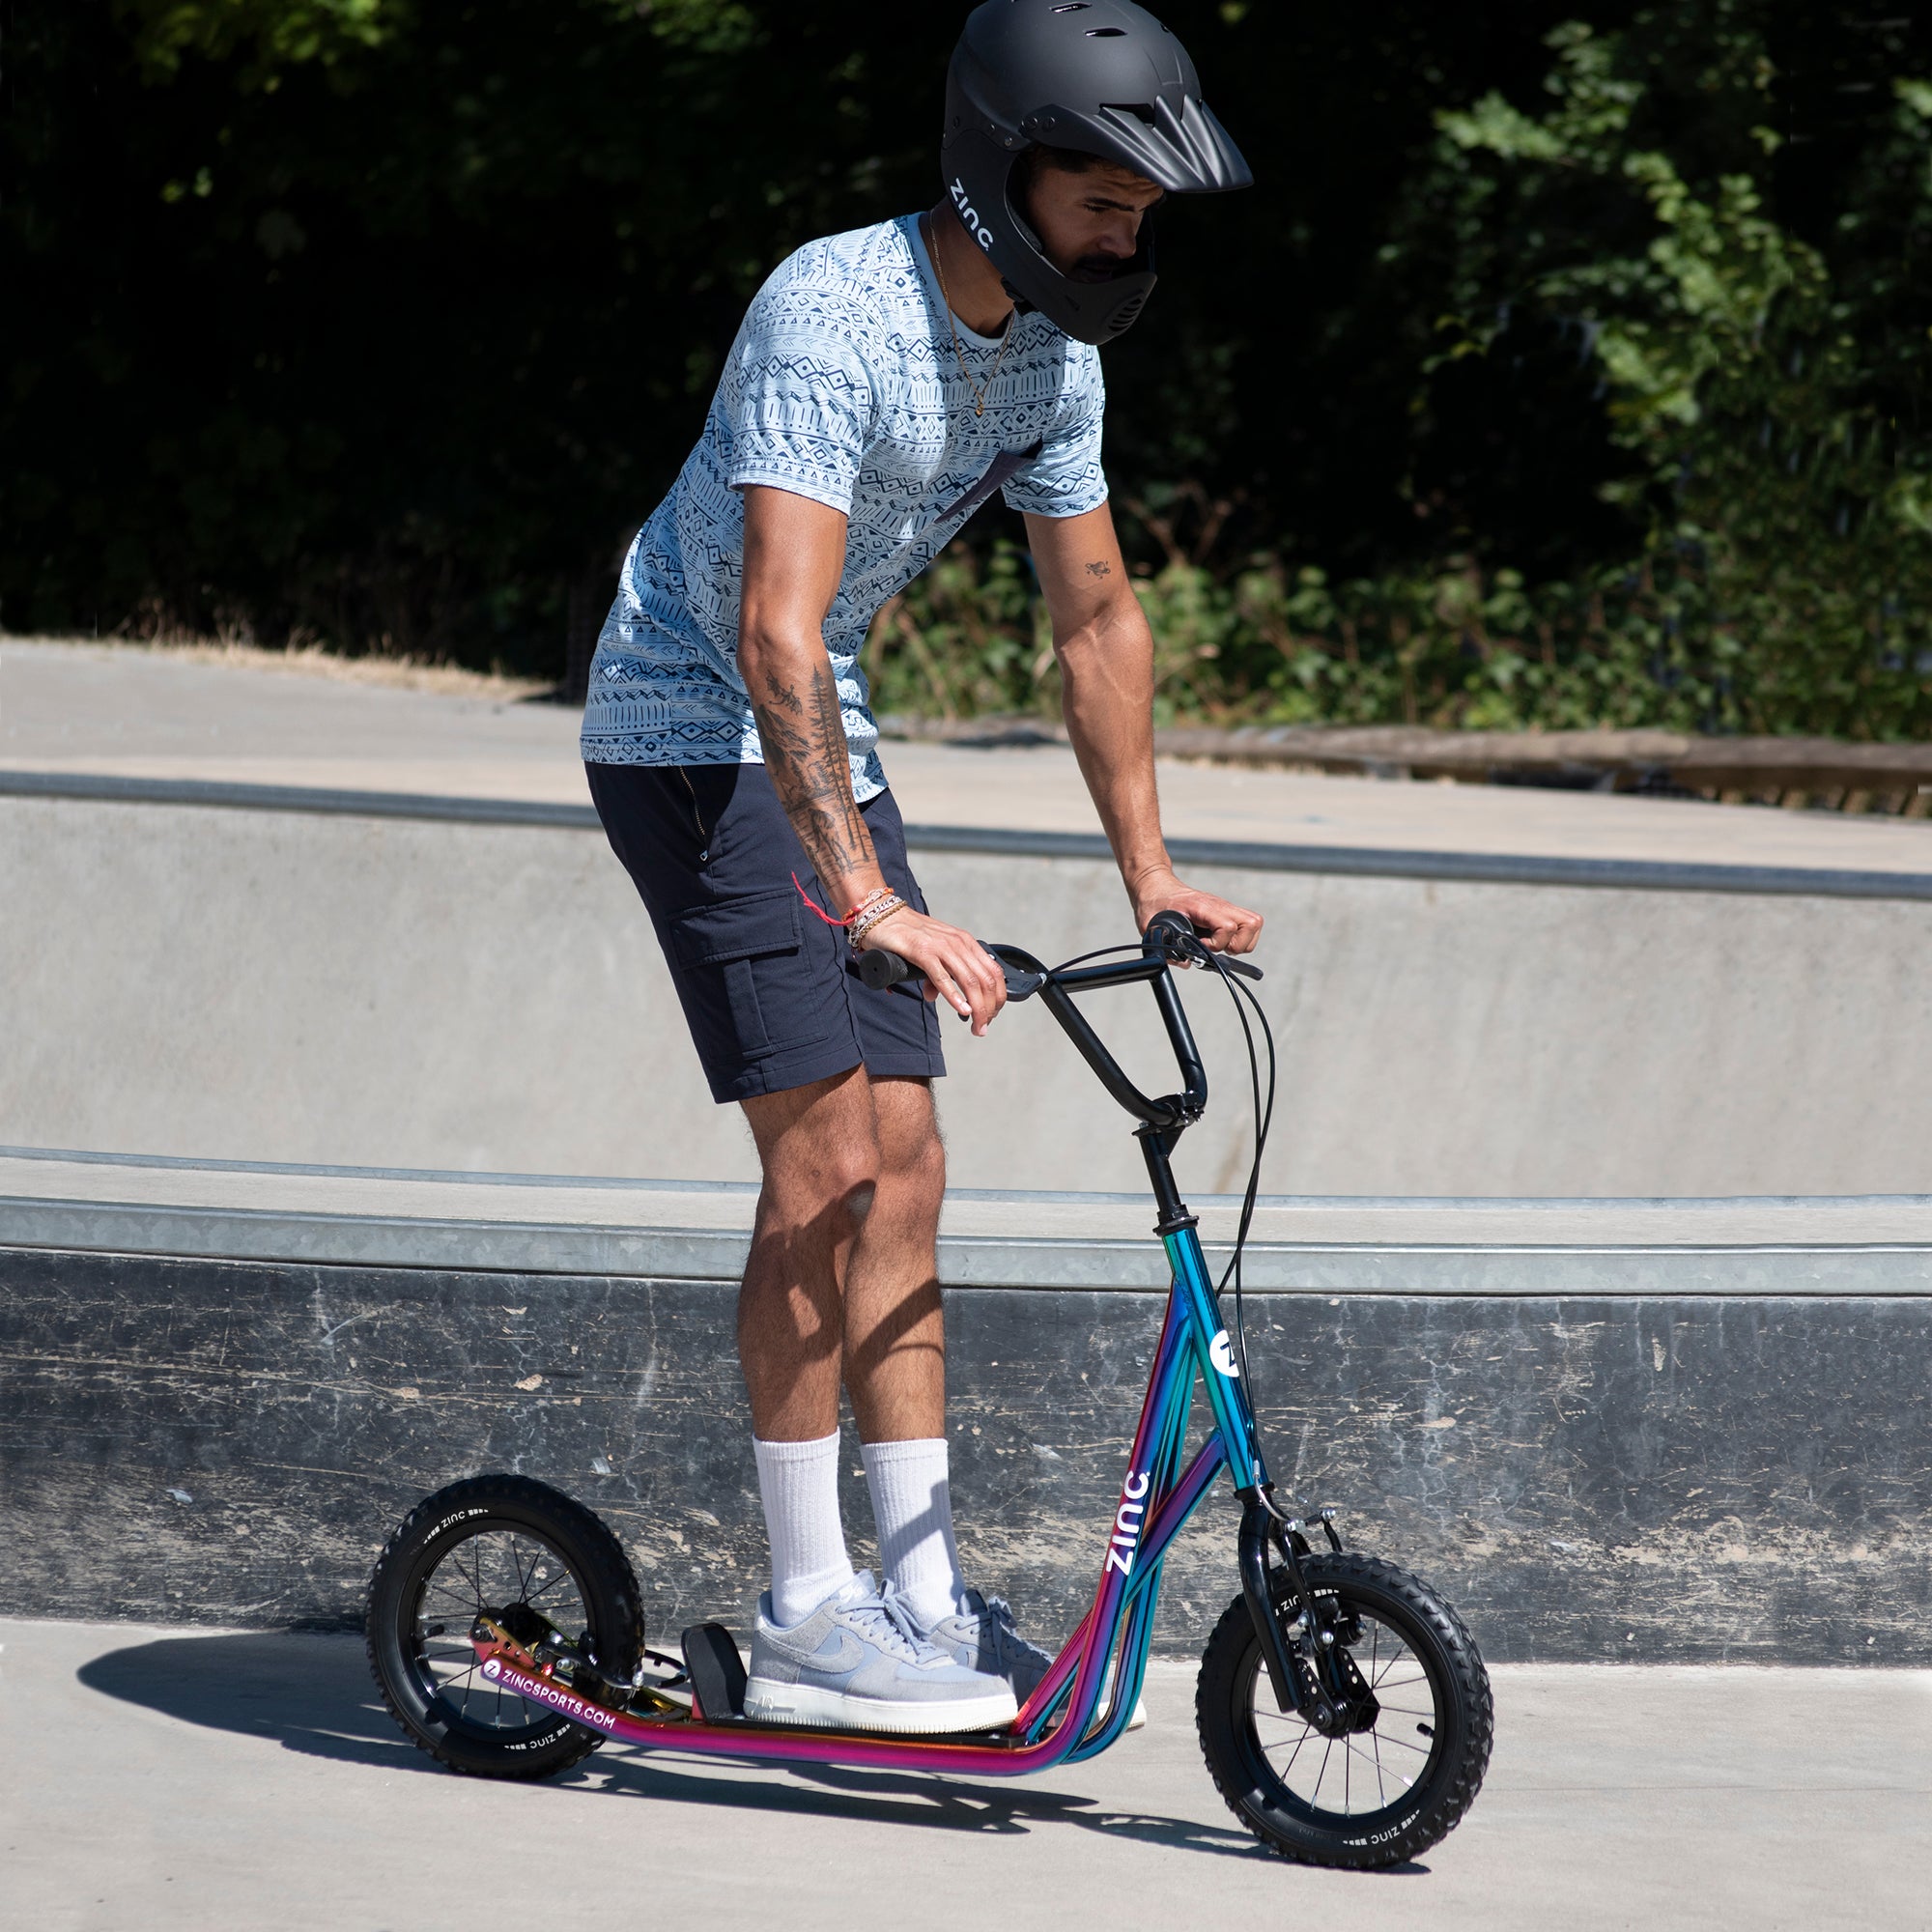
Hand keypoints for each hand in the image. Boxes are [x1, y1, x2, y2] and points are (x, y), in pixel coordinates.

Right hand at [855, 906, 1007, 1035]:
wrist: (882, 915)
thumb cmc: (907, 933)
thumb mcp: (931, 953)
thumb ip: (937, 974)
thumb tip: (932, 996)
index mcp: (965, 942)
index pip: (994, 972)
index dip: (997, 997)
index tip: (991, 1015)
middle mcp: (958, 943)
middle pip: (986, 980)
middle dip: (989, 1009)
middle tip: (982, 1028)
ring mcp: (941, 947)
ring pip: (970, 981)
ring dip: (977, 1008)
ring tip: (975, 1026)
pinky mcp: (922, 952)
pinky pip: (943, 977)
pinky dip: (955, 997)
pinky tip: (962, 1010)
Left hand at [1128, 871, 1263, 955]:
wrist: (1156, 887)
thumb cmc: (1154, 904)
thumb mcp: (1152, 927)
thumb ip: (1166, 948)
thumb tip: (1186, 963)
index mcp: (1202, 906)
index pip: (1227, 926)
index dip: (1217, 943)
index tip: (1200, 946)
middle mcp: (1219, 905)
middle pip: (1252, 923)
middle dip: (1238, 944)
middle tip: (1216, 948)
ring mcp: (1224, 907)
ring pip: (1254, 924)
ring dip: (1241, 942)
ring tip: (1220, 946)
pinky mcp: (1225, 912)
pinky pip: (1246, 925)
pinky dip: (1238, 938)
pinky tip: (1219, 941)